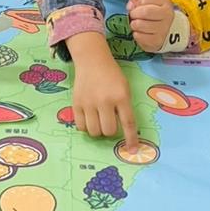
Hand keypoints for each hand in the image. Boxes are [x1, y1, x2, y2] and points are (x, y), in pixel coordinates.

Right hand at [67, 32, 139, 151]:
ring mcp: (89, 102)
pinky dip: (86, 127)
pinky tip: (89, 118)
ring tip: (98, 121)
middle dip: (110, 131)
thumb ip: (124, 107)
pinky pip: (81, 126)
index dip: (131, 138)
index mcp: (121, 96)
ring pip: (94, 131)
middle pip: (108, 130)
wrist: (92, 61)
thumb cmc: (112, 75)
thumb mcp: (124, 88)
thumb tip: (122, 131)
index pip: (128, 123)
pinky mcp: (76, 103)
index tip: (133, 150)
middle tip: (109, 122)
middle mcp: (105, 100)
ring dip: (98, 130)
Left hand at [127, 0, 174, 52]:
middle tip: (133, 16)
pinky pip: (139, 37)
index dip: (136, 2)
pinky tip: (139, 32)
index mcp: (164, 2)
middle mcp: (167, 15)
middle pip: (144, 12)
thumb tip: (130, 5)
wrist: (165, 30)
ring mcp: (163, 29)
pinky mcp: (157, 41)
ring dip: (134, 24)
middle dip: (134, 13)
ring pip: (140, 24)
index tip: (136, 6)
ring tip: (136, 24)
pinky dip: (136, 34)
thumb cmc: (153, 13)